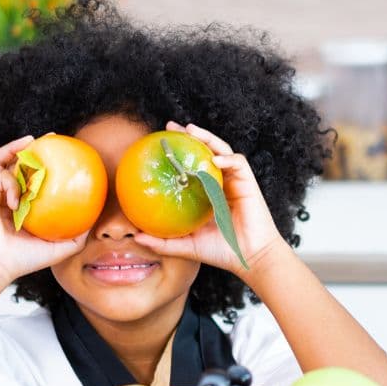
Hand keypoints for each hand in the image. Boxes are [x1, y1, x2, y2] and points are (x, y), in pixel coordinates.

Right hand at [0, 136, 87, 284]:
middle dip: (28, 147)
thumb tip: (93, 223)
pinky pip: (0, 177)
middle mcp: (3, 195)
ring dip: (14, 149)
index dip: (41, 163)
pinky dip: (12, 183)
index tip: (59, 152)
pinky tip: (19, 199)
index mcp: (18, 205)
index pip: (28, 177)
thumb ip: (75, 236)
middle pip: (13, 162)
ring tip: (30, 141)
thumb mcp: (58, 248)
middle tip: (48, 138)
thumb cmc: (23, 260)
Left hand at [133, 122, 287, 274]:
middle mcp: (220, 182)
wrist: (250, 258)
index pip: (191, 165)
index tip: (160, 144)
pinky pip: (237, 164)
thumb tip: (136, 237)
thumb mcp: (187, 245)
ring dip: (207, 138)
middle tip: (170, 127)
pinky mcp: (248, 183)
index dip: (178, 152)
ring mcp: (234, 181)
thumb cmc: (221, 252)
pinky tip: (215, 159)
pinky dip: (227, 159)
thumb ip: (163, 242)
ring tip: (191, 130)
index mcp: (206, 192)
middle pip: (205, 151)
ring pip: (221, 150)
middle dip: (190, 135)